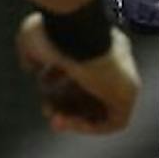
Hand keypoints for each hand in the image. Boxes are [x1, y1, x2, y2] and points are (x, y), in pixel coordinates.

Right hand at [16, 13, 137, 134]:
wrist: (73, 32)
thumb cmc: (53, 31)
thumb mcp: (32, 37)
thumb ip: (31, 52)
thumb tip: (30, 66)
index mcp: (97, 40)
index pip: (82, 68)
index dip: (59, 83)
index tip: (41, 89)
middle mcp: (114, 57)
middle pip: (91, 90)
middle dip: (66, 105)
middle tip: (47, 111)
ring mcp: (124, 76)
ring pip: (100, 107)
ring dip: (74, 118)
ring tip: (54, 120)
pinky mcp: (127, 94)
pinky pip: (112, 121)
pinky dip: (88, 126)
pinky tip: (67, 121)